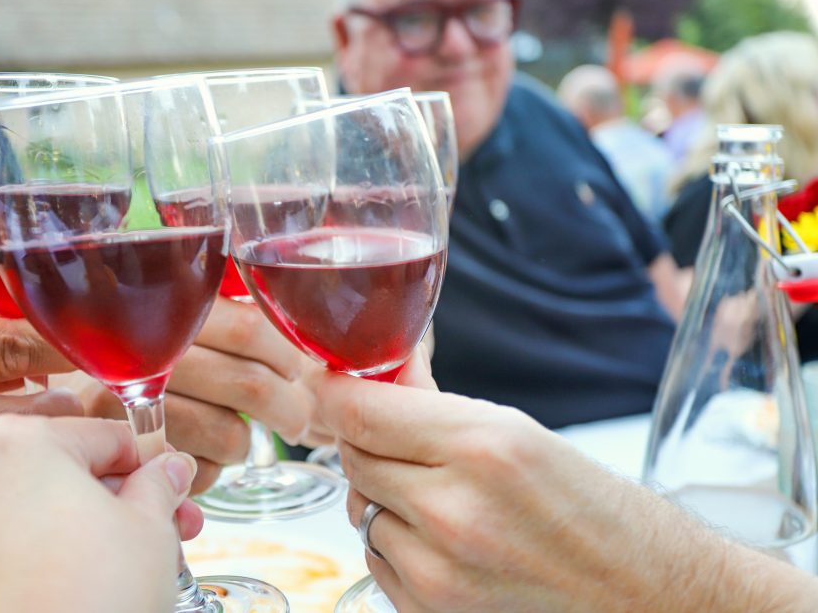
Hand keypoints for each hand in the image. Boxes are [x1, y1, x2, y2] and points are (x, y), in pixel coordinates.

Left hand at [0, 416, 201, 612]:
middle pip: (67, 474)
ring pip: (35, 513)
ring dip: (85, 530)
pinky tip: (83, 586)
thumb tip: (168, 471)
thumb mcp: (150, 528)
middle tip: (167, 526)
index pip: (105, 435)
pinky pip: (4, 552)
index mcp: (19, 442)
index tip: (172, 482)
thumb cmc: (86, 601)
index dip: (150, 462)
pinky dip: (42, 560)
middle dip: (122, 500)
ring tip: (132, 562)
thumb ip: (159, 485)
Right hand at [74, 298, 311, 493]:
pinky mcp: (130, 460)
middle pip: (250, 385)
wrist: (41, 400)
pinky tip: (196, 454)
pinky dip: (210, 469)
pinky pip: (202, 473)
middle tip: (296, 417)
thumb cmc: (114, 358)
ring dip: (246, 442)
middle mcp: (144, 360)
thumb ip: (204, 317)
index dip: (283, 353)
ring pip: (231, 436)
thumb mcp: (153, 320)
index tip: (295, 367)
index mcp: (160, 314)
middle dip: (288, 406)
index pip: (246, 331)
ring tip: (238, 435)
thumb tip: (284, 332)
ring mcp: (134, 414)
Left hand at [314, 348, 802, 612]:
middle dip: (370, 442)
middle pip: (355, 457)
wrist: (649, 596)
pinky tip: (447, 543)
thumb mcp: (520, 433)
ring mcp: (440, 573)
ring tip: (445, 501)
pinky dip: (399, 546)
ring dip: (386, 499)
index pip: (361, 412)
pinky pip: (380, 561)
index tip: (325, 383)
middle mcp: (454, 512)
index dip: (333, 392)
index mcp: (484, 447)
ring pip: (363, 510)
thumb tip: (373, 386)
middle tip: (406, 441)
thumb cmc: (598, 511)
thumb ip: (436, 411)